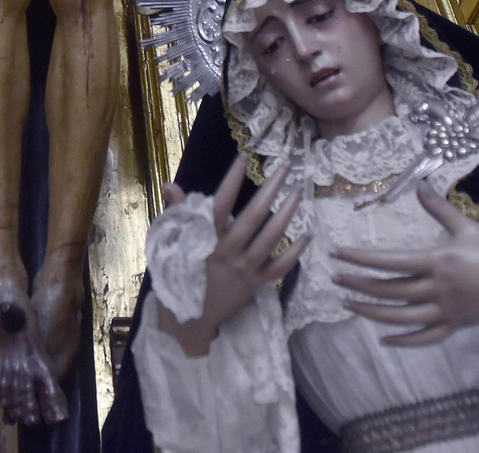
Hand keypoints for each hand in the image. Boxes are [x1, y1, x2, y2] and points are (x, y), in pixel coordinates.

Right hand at [157, 154, 308, 356]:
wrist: (189, 319)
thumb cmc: (178, 276)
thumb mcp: (171, 244)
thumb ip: (176, 214)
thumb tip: (171, 185)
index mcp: (204, 240)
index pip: (219, 204)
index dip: (232, 181)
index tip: (244, 157)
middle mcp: (227, 252)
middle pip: (252, 217)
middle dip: (269, 190)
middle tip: (284, 168)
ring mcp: (244, 269)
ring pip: (270, 239)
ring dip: (286, 214)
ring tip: (297, 193)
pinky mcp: (256, 284)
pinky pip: (280, 267)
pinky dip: (295, 252)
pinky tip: (307, 235)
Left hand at [332, 183, 478, 345]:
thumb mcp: (468, 226)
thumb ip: (440, 208)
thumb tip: (421, 186)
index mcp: (437, 262)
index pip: (388, 261)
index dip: (360, 259)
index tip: (337, 255)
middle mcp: (437, 289)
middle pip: (389, 290)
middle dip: (358, 285)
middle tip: (335, 279)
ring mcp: (446, 311)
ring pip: (400, 317)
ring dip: (371, 312)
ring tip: (348, 305)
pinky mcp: (457, 325)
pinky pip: (426, 338)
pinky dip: (404, 341)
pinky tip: (384, 339)